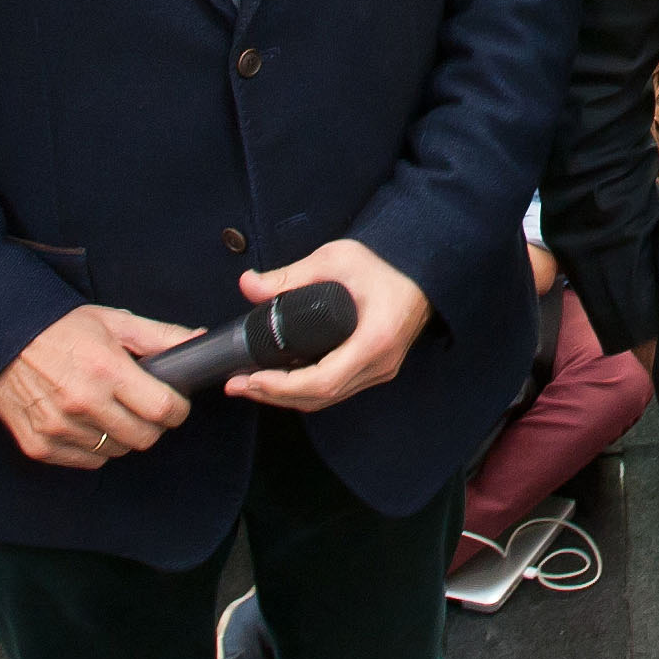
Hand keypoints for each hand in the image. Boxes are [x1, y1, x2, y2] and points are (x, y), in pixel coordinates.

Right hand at [0, 306, 200, 469]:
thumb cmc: (61, 329)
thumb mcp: (114, 322)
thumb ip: (160, 335)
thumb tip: (199, 341)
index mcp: (106, 370)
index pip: (163, 409)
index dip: (177, 409)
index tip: (174, 403)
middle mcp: (83, 403)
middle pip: (143, 438)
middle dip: (153, 425)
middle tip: (144, 407)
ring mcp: (59, 428)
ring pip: (116, 451)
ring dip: (123, 436)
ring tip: (112, 411)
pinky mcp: (40, 446)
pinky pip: (87, 461)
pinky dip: (95, 447)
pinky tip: (88, 423)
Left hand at [224, 241, 430, 412]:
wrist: (423, 270)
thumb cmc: (385, 263)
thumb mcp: (336, 260)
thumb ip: (291, 275)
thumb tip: (248, 285)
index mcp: (374, 340)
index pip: (324, 381)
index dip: (283, 386)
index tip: (252, 378)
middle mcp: (380, 365)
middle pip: (321, 398)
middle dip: (274, 395)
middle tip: (236, 384)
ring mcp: (380, 371)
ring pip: (327, 399)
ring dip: (286, 396)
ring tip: (250, 384)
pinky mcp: (376, 370)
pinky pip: (336, 390)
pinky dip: (305, 390)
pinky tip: (280, 379)